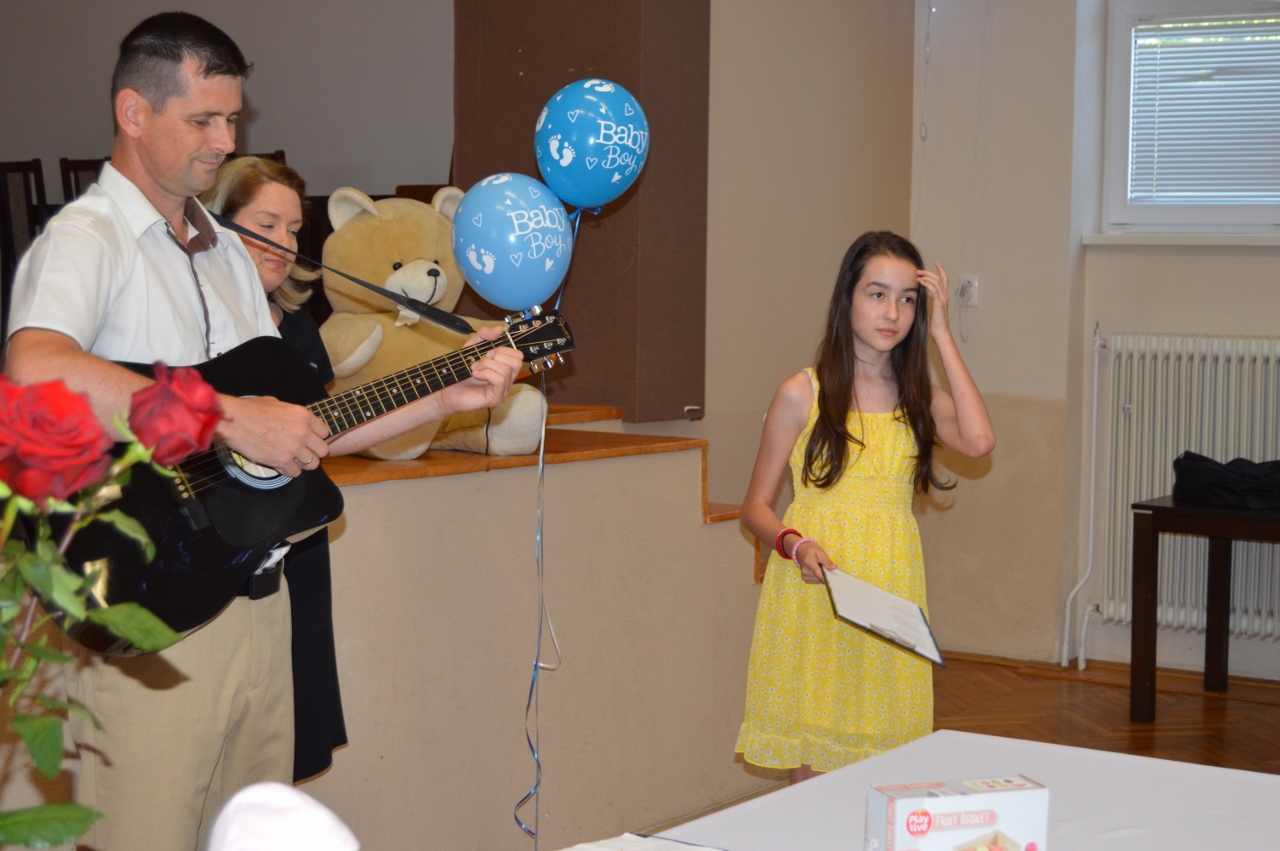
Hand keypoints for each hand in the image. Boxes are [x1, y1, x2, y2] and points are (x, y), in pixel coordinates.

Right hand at [215, 395, 330, 477]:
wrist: (233, 421)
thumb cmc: (250, 410)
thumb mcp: (276, 403)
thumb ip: (290, 413)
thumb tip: (292, 418)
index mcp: (303, 415)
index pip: (324, 432)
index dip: (316, 437)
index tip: (309, 440)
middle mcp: (303, 432)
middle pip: (323, 450)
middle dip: (313, 452)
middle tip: (302, 452)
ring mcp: (294, 447)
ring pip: (313, 464)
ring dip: (303, 463)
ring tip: (292, 460)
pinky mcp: (282, 461)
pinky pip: (295, 473)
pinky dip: (289, 471)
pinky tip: (281, 465)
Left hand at [436, 326, 522, 414]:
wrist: (446, 390)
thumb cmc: (460, 371)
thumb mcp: (472, 347)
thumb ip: (484, 335)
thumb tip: (500, 328)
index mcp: (505, 369)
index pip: (518, 356)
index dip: (504, 349)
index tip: (488, 352)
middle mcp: (507, 381)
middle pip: (517, 362)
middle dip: (498, 355)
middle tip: (482, 359)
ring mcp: (503, 391)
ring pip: (507, 370)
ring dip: (487, 364)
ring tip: (474, 368)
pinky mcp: (497, 398)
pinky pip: (500, 380)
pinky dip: (486, 373)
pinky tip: (475, 375)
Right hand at [794, 539, 836, 583]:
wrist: (800, 550)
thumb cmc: (811, 550)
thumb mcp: (820, 552)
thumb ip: (826, 561)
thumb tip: (834, 567)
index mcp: (809, 563)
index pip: (818, 573)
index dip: (826, 578)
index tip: (833, 579)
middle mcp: (805, 571)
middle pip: (819, 578)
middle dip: (825, 575)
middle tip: (826, 567)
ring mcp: (804, 575)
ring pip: (818, 580)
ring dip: (821, 576)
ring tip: (820, 568)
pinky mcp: (804, 578)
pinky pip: (815, 581)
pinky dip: (818, 577)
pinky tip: (817, 572)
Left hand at [916, 262, 950, 339]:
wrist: (941, 332)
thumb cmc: (935, 324)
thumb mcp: (932, 309)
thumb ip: (930, 301)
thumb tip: (923, 296)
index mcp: (944, 297)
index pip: (945, 280)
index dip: (942, 271)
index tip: (937, 263)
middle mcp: (945, 296)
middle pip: (940, 278)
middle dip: (929, 272)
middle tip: (919, 270)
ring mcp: (943, 299)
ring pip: (937, 282)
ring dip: (926, 276)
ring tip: (917, 275)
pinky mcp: (939, 303)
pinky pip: (934, 289)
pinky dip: (927, 284)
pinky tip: (920, 282)